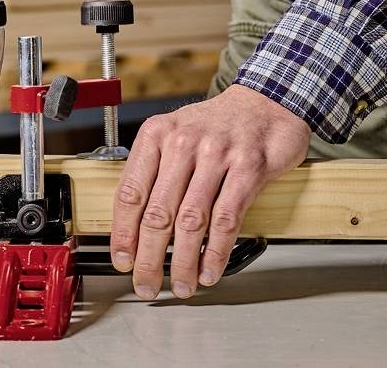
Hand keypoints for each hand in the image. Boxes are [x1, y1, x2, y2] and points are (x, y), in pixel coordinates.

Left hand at [111, 85, 311, 298]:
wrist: (264, 102)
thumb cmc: (215, 125)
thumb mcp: (174, 135)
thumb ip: (154, 173)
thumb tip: (133, 227)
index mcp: (156, 135)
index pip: (130, 192)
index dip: (123, 233)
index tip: (122, 259)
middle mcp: (183, 142)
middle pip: (158, 213)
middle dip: (149, 258)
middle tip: (147, 284)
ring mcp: (217, 154)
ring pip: (191, 221)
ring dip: (183, 262)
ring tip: (182, 284)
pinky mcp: (248, 168)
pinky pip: (226, 219)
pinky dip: (216, 252)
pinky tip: (210, 270)